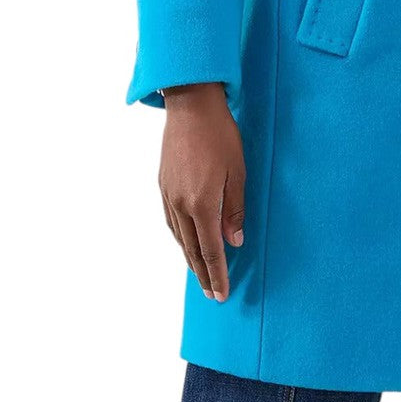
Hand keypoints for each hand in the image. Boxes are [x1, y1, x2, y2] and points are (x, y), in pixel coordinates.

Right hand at [158, 82, 245, 300]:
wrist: (191, 107)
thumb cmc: (220, 136)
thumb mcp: (238, 171)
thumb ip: (235, 209)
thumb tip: (234, 242)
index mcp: (202, 203)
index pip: (211, 250)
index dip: (217, 274)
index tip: (221, 294)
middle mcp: (181, 205)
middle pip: (192, 249)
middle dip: (203, 274)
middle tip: (211, 293)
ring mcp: (169, 195)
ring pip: (179, 237)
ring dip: (190, 259)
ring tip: (200, 274)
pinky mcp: (163, 185)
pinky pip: (171, 222)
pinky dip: (180, 238)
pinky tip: (186, 242)